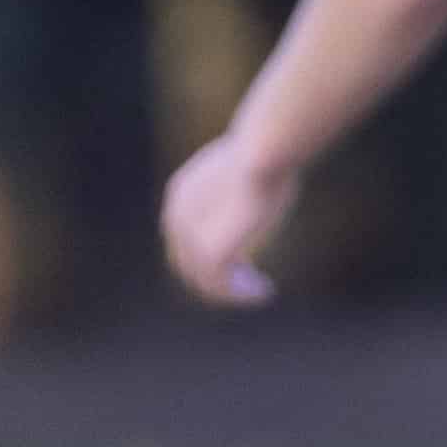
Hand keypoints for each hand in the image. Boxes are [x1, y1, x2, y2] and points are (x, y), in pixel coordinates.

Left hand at [159, 133, 297, 306]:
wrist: (264, 153)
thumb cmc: (268, 152)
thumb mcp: (249, 166)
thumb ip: (246, 182)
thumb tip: (266, 180)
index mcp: (182, 194)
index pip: (184, 236)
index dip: (208, 253)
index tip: (243, 263)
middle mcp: (177, 216)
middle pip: (188, 262)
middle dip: (218, 277)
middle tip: (250, 284)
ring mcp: (191, 235)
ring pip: (203, 278)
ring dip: (230, 290)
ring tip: (259, 292)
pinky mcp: (211, 250)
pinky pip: (221, 284)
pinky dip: (239, 294)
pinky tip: (262, 292)